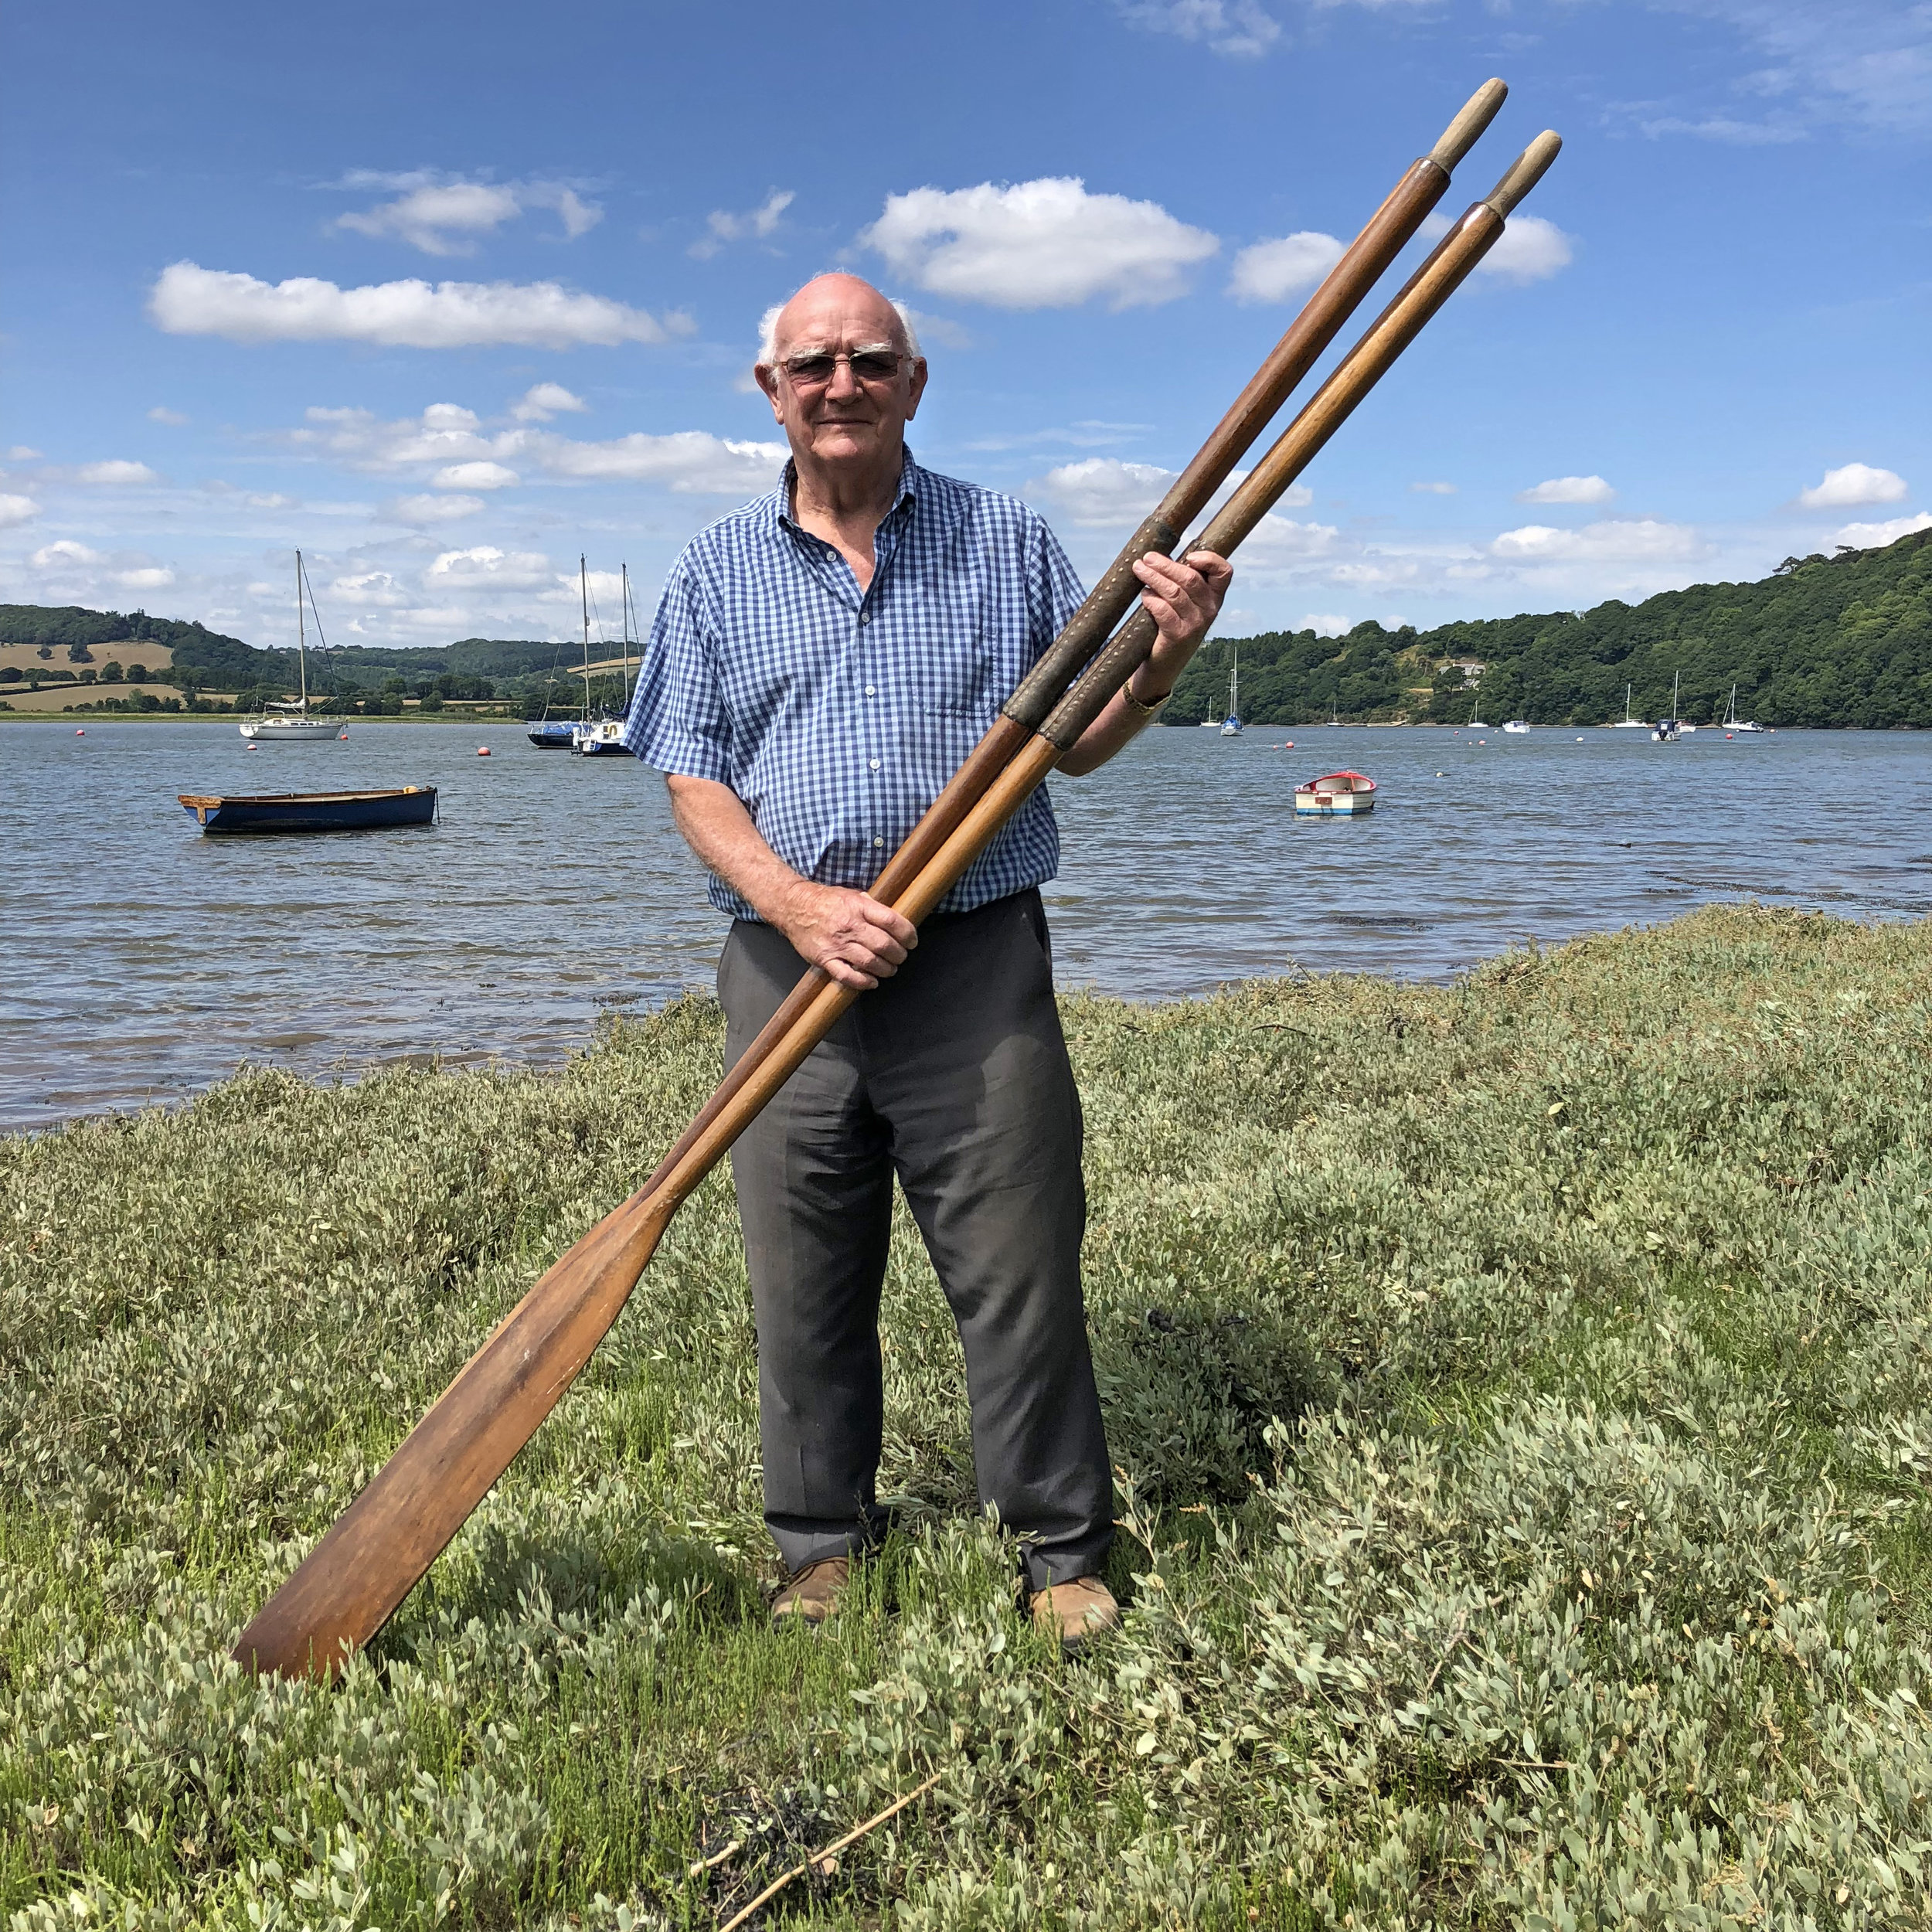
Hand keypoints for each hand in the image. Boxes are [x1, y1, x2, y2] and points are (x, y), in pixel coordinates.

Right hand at [774, 880, 917, 989]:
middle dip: (899, 955)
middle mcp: (849, 926)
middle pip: (884, 945)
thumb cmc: (825, 901)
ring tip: (889, 969)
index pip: (892, 922)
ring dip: (886, 969)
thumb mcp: (852, 895)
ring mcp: (837, 944)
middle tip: (901, 956)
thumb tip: (895, 919)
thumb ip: (873, 907)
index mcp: (858, 907)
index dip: (908, 934)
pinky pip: (847, 976)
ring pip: (870, 962)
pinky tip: (872, 981)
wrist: (793, 906)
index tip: (912, 941)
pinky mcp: (825, 959)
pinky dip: (863, 982)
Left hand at [1131, 550, 1233, 697]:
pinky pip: (1163, 610)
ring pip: (1174, 591)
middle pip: (1191, 578)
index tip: (1189, 556)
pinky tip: (1144, 595)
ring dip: (1153, 577)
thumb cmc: (1171, 628)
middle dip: (1166, 565)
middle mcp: (1209, 610)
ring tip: (1139, 569)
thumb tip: (1161, 557)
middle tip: (1147, 558)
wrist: (1164, 666)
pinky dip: (1151, 599)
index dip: (1210, 559)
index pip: (1224, 572)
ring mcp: (1195, 624)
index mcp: (1214, 598)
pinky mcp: (1178, 636)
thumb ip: (1182, 584)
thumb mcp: (1185, 606)